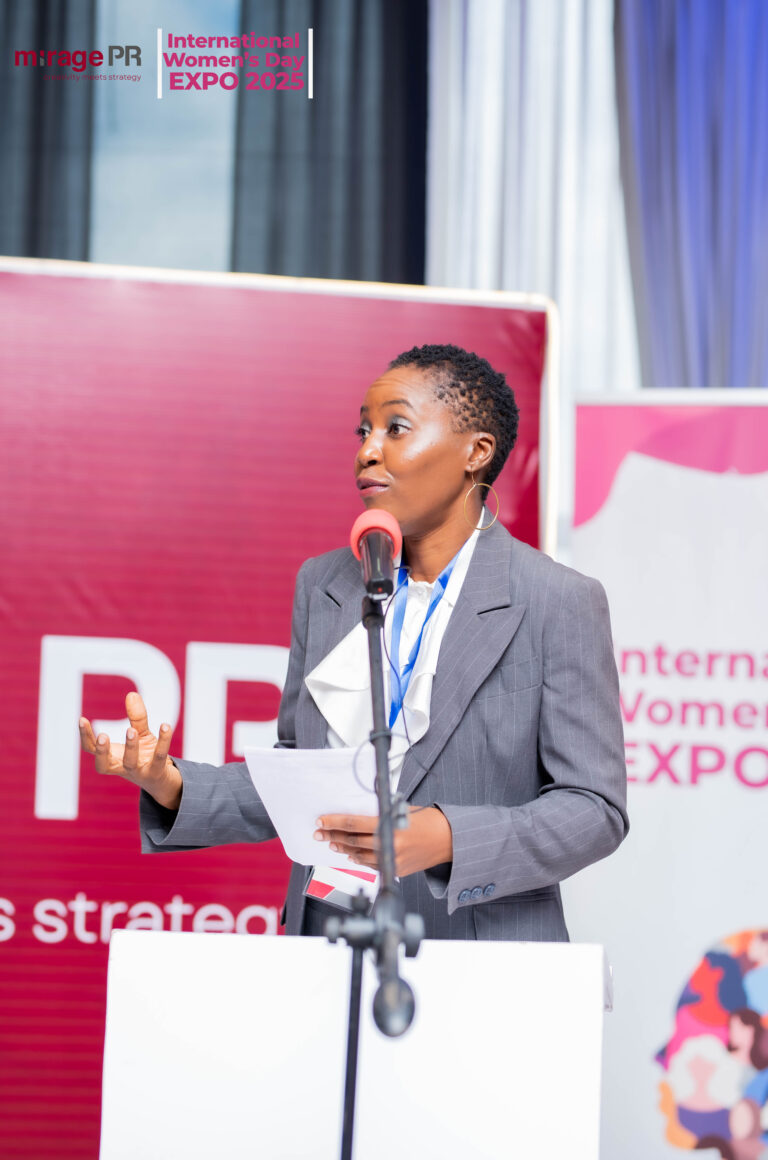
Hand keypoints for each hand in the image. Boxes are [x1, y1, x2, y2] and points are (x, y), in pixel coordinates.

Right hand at [79, 691, 181, 809]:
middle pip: (103, 765)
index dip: (85, 736)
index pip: (91, 749)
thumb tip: (132, 694)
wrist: (164, 780)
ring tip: (131, 730)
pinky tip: (165, 726)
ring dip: (130, 746)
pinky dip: (163, 741)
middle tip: (102, 735)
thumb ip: (136, 717)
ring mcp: (138, 772)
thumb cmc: (146, 756)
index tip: (82, 719)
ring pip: (131, 763)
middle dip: (101, 751)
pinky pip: (159, 757)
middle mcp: (121, 768)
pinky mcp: (156, 772)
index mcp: (112, 758)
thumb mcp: (141, 735)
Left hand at [314, 806, 452, 876]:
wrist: (447, 840)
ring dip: (343, 848)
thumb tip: (356, 817)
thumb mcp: (401, 810)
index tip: (321, 821)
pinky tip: (351, 855)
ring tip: (332, 843)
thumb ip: (380, 815)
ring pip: (359, 855)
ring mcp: (392, 860)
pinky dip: (359, 859)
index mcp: (389, 825)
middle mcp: (389, 844)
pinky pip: (372, 864)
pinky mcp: (395, 870)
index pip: (353, 823)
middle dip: (333, 835)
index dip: (334, 822)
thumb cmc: (427, 820)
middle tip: (319, 832)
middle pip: (352, 840)